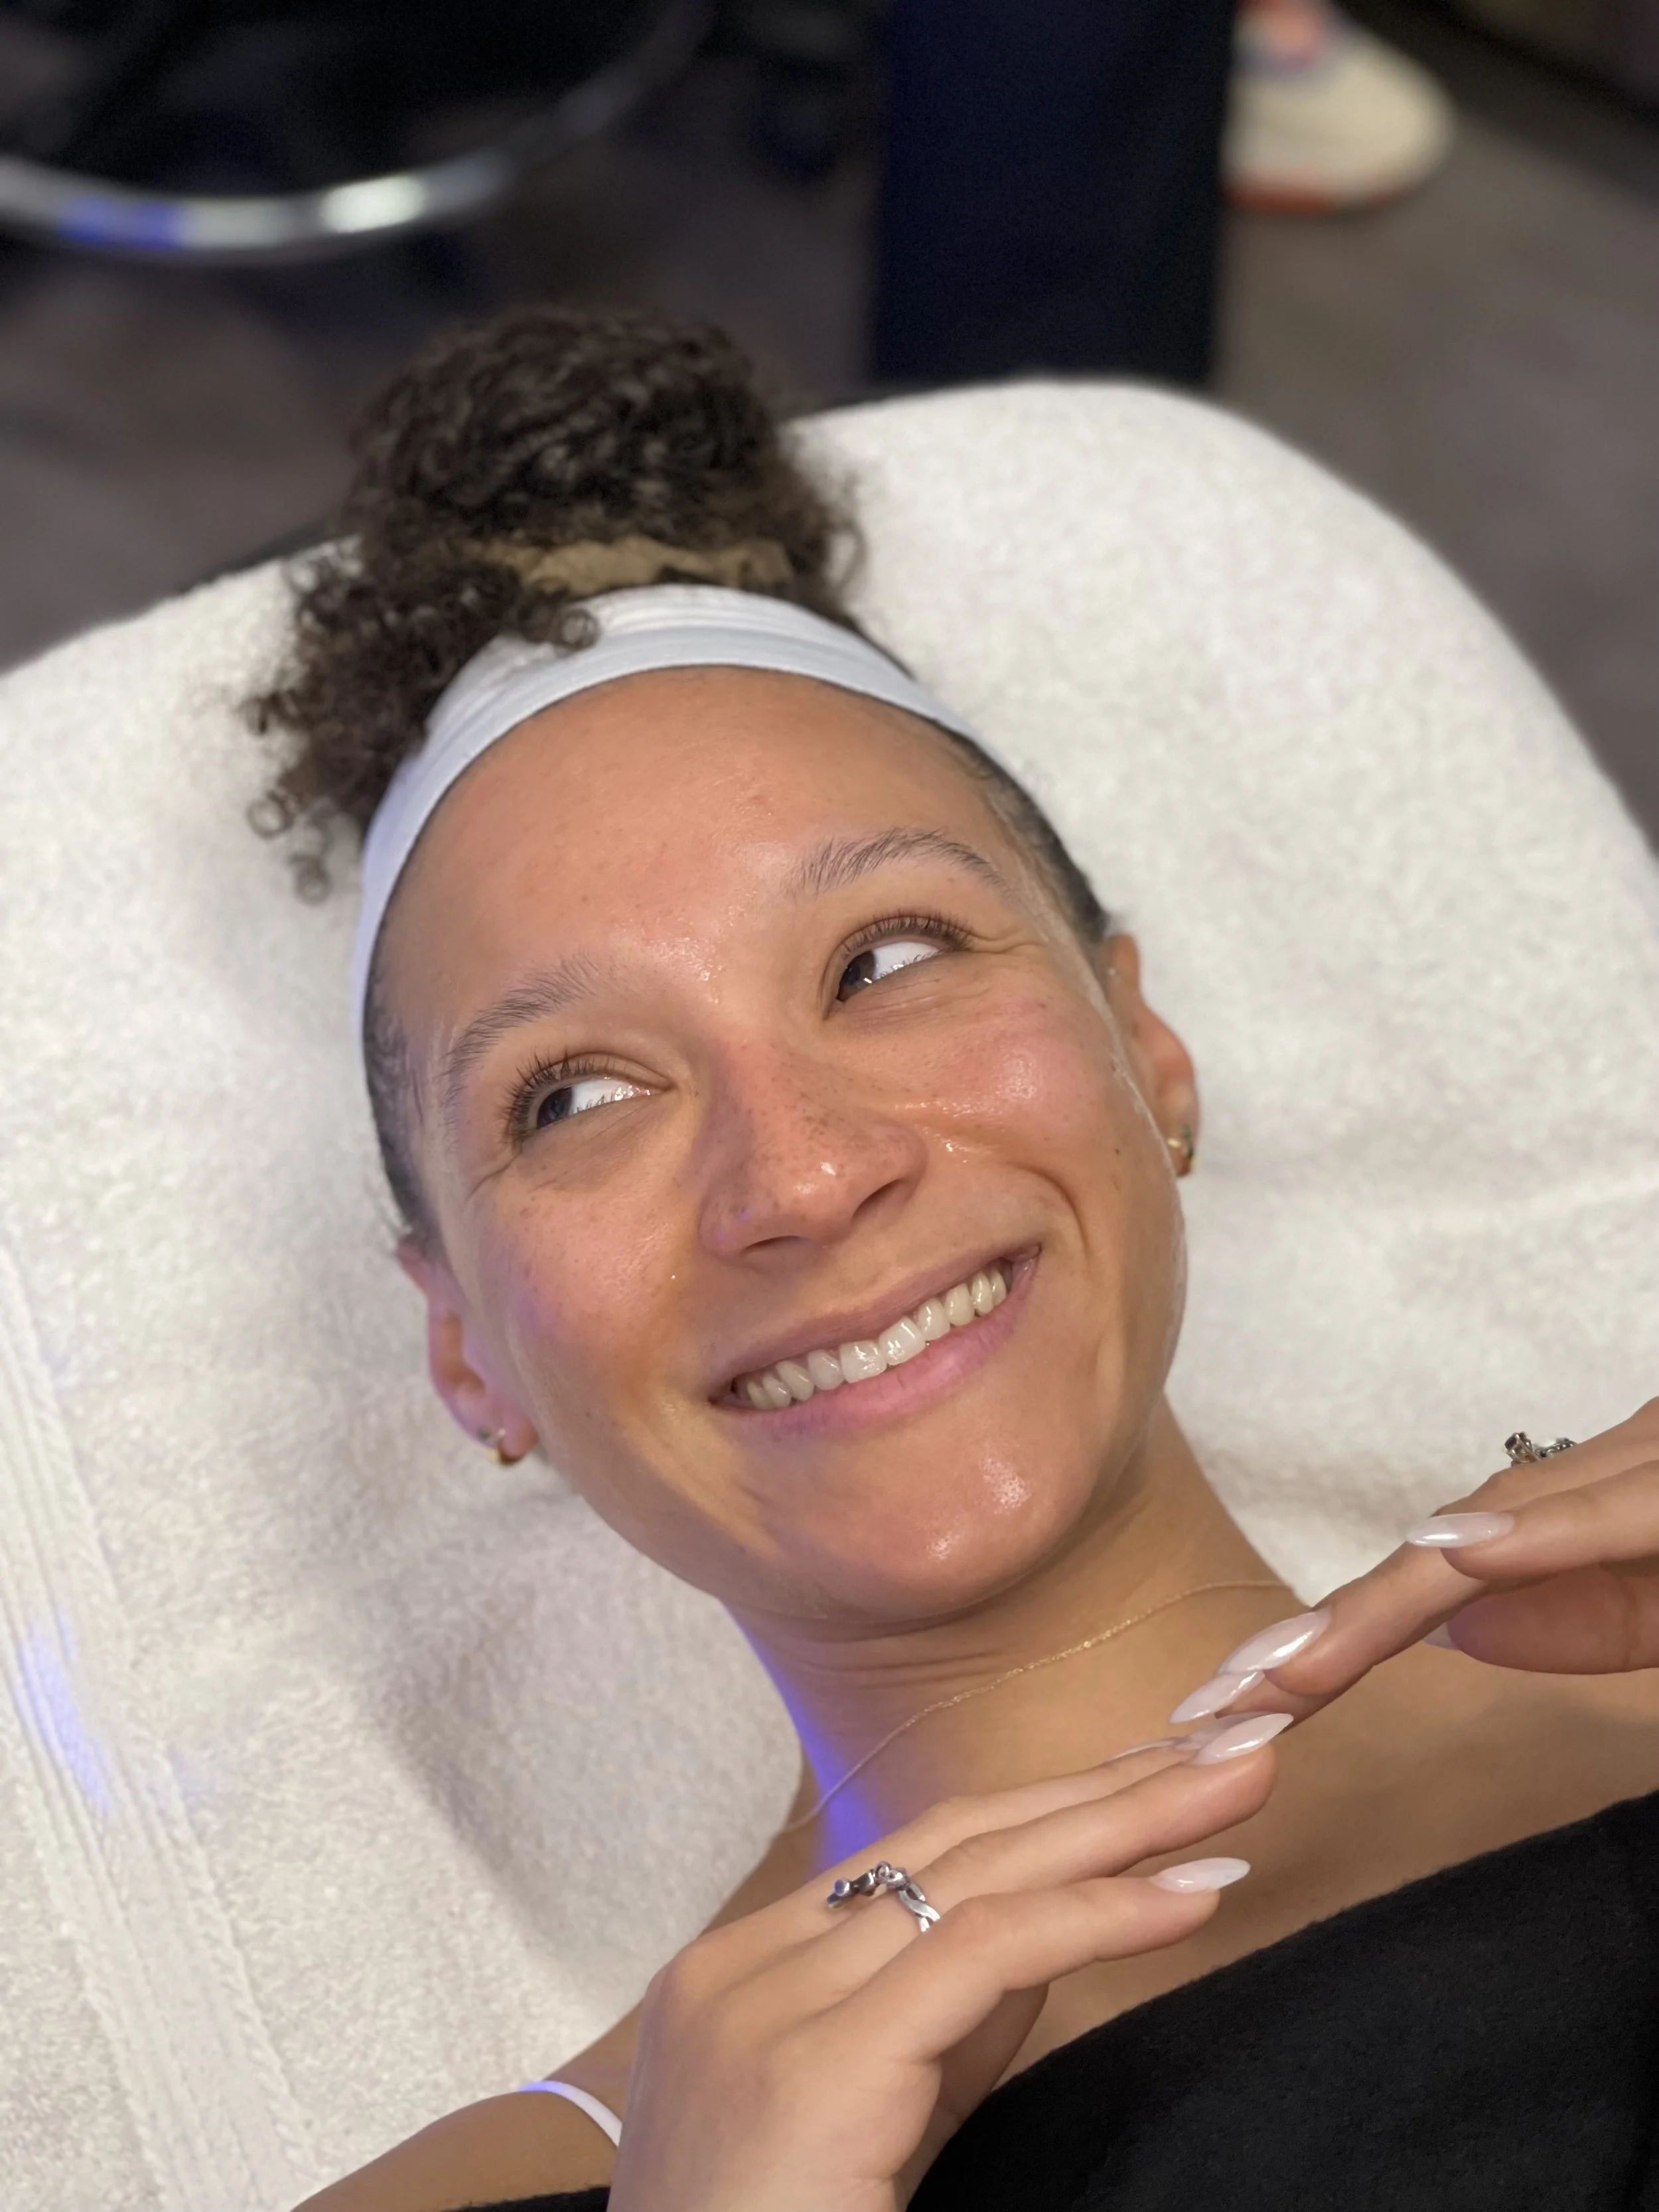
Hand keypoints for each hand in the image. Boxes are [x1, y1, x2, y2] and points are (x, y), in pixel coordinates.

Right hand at [607, 1744, 1275, 2211]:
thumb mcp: (874, 2124)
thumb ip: (949, 2025)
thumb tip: (1054, 1926)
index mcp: (740, 1971)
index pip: (915, 1854)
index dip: (1045, 1811)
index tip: (1149, 1777)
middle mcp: (741, 1965)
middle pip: (950, 1841)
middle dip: (1099, 1791)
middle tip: (1224, 1746)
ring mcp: (767, 2003)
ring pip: (973, 1877)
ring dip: (1123, 1826)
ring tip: (1234, 1784)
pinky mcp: (817, 2063)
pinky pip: (982, 1954)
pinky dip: (1097, 1915)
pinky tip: (1187, 1895)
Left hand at [1177, 1398, 1658, 1722]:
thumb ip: (1597, 1619)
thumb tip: (1458, 1631)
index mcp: (1592, 1514)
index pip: (1442, 1579)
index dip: (1336, 1637)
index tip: (1239, 1704)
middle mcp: (1609, 1467)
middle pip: (1440, 1556)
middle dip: (1324, 1635)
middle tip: (1214, 1710)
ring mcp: (1651, 1467)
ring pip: (1501, 1529)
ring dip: (1386, 1602)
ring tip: (1282, 1669)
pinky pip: (1615, 1513)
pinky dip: (1537, 1539)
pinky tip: (1456, 1562)